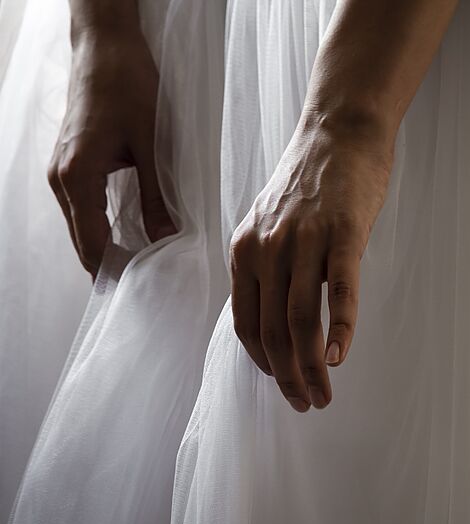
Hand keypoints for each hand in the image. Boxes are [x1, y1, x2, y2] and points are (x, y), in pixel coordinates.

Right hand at [47, 28, 174, 278]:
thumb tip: (168, 238)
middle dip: (112, 266)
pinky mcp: (71, 162)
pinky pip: (83, 208)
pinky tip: (128, 238)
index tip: (143, 291)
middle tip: (148, 288)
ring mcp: (62, 170)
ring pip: (81, 225)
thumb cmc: (128, 86)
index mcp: (77, 177)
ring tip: (142, 269)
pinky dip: (102, 227)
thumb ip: (156, 196)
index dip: (115, 271)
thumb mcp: (151, 145)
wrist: (105, 45)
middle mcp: (61, 178)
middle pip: (83, 240)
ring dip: (107, 248)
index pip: (92, 243)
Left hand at [229, 113, 393, 411]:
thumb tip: (276, 314)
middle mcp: (266, 249)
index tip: (283, 385)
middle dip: (288, 377)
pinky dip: (340, 328)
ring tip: (324, 395)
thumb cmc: (309, 181)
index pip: (246, 323)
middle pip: (273, 330)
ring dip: (312, 367)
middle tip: (307, 403)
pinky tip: (341, 357)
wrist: (340, 131)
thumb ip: (266, 265)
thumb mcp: (270, 222)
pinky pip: (340, 291)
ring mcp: (304, 241)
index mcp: (245, 250)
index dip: (263, 363)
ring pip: (301, 320)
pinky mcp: (342, 234)